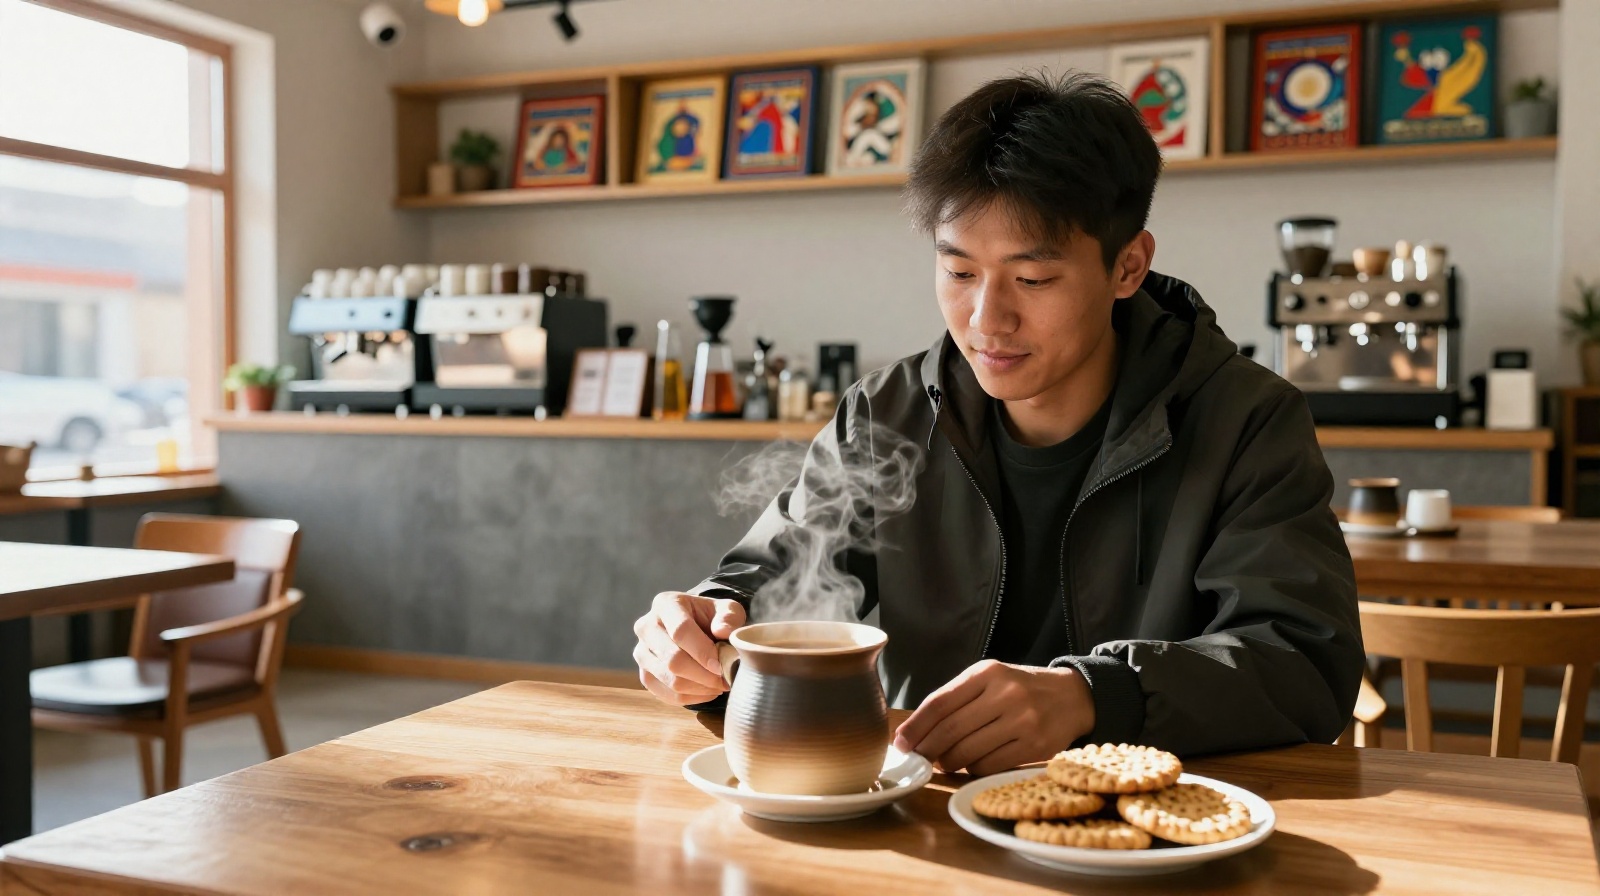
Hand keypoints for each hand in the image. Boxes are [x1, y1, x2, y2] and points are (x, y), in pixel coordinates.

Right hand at [633, 592, 745, 705]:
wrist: (696, 628)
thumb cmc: (711, 618)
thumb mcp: (727, 609)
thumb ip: (729, 616)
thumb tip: (722, 631)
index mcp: (666, 604)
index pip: (680, 631)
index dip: (702, 652)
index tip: (721, 666)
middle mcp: (646, 626)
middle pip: (672, 659)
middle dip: (703, 675)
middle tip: (725, 679)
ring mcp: (641, 652)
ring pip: (670, 680)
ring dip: (699, 688)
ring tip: (719, 684)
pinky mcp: (644, 674)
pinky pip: (666, 694)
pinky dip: (691, 697)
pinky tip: (707, 690)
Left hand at [892, 660, 1093, 775]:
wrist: (1073, 697)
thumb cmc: (1020, 689)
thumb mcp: (990, 679)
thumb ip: (955, 699)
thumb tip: (914, 733)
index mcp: (987, 673)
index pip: (939, 702)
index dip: (915, 726)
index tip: (900, 743)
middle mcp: (1005, 694)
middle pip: (950, 731)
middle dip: (927, 750)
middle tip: (918, 759)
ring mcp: (1023, 721)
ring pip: (967, 752)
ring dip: (949, 762)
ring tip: (945, 761)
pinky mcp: (1035, 746)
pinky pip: (989, 765)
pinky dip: (972, 769)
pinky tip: (971, 764)